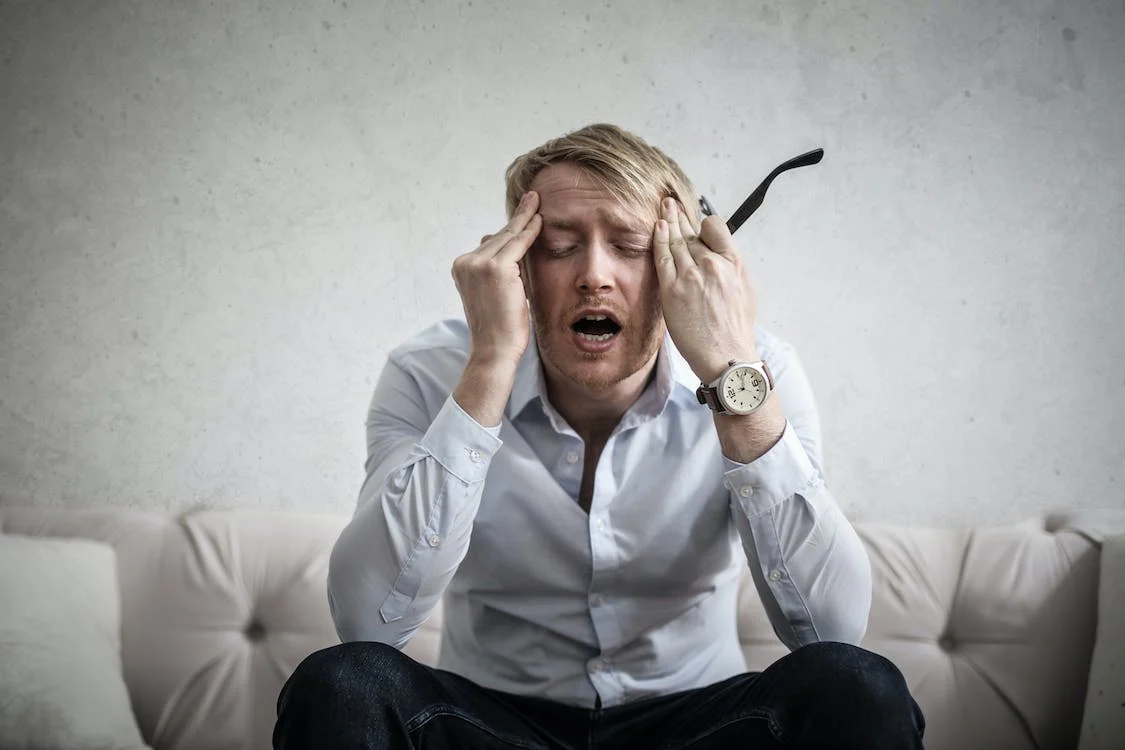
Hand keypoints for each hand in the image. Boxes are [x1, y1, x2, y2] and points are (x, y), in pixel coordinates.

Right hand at [451, 191, 541, 367]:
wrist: (494, 349)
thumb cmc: (499, 328)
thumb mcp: (495, 294)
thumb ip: (500, 271)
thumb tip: (511, 248)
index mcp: (462, 268)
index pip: (489, 244)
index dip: (507, 230)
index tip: (520, 214)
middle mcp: (466, 263)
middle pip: (497, 237)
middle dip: (516, 220)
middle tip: (531, 199)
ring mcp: (478, 264)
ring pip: (507, 238)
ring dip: (524, 220)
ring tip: (535, 201)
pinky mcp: (496, 268)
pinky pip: (518, 244)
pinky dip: (530, 231)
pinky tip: (539, 220)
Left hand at [652, 197, 758, 382]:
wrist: (726, 355)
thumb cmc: (735, 328)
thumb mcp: (745, 291)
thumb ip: (730, 268)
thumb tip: (720, 256)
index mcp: (732, 263)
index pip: (715, 228)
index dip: (704, 225)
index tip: (697, 225)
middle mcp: (712, 264)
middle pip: (691, 233)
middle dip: (680, 217)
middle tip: (670, 203)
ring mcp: (691, 275)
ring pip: (676, 241)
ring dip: (667, 222)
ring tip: (662, 208)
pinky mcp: (673, 289)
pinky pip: (662, 257)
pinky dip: (659, 239)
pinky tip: (656, 227)